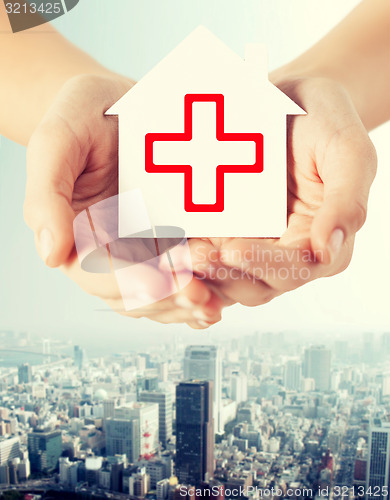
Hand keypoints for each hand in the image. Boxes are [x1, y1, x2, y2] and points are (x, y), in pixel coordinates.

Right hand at [24, 74, 223, 327]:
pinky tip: (222, 295)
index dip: (130, 283)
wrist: (118, 104)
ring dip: (188, 303)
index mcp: (78, 236)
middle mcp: (111, 251)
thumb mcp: (57, 142)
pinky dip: (202, 290)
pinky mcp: (171, 240)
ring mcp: (143, 249)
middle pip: (135, 294)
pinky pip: (185, 276)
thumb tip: (51, 254)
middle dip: (168, 298)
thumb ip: (46, 196)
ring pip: (162, 295)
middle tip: (202, 295)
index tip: (161, 282)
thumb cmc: (83, 117)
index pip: (98, 274)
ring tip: (216, 301)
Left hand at [189, 77, 376, 306]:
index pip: (294, 269)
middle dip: (224, 275)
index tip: (233, 250)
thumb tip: (327, 251)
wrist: (289, 99)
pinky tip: (169, 244)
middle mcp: (285, 252)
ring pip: (226, 277)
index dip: (264, 265)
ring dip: (202, 274)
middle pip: (255, 284)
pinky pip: (206, 253)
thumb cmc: (325, 121)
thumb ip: (346, 203)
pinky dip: (188, 255)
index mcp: (319, 242)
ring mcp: (253, 245)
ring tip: (177, 255)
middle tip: (195, 257)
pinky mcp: (226, 232)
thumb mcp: (348, 152)